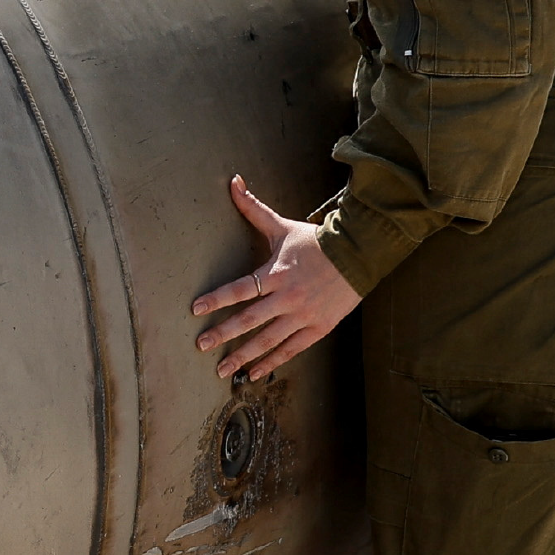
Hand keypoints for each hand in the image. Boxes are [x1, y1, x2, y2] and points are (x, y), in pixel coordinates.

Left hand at [190, 175, 359, 383]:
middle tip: (200, 346)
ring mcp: (304, 315)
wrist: (359, 254)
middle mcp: (288, 296)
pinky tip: (253, 374)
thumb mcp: (282, 225)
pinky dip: (271, 363)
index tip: (195, 310)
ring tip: (221, 369)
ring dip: (243, 356)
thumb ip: (253, 209)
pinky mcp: (318, 328)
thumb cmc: (316, 241)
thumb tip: (232, 181)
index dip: (217, 300)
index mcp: (276, 272)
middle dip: (222, 334)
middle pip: (250, 319)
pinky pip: (291, 350)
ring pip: (268, 340)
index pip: (240, 289)